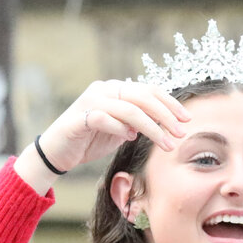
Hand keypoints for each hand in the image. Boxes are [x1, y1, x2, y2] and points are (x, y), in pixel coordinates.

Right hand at [31, 79, 190, 174]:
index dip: (169, 103)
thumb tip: (163, 124)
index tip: (186, 119)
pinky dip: (119, 128)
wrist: (56, 153)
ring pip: (127, 109)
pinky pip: (104, 119)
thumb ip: (137, 124)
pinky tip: (130, 138)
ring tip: (165, 144)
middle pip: (142, 97)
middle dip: (165, 115)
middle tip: (181, 133)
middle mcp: (103, 90)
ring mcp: (90, 102)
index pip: (148, 90)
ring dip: (150, 127)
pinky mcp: (78, 119)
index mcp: (115, 89)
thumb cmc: (89, 141)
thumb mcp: (120, 131)